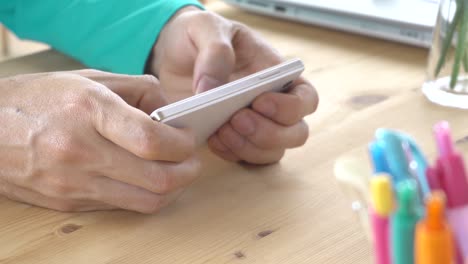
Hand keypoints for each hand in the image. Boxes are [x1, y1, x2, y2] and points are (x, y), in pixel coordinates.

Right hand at [0, 70, 199, 212]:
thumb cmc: (39, 99)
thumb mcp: (89, 78)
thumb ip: (139, 90)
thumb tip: (171, 113)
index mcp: (89, 111)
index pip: (152, 141)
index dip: (182, 144)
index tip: (188, 139)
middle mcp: (82, 151)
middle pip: (158, 179)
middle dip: (188, 172)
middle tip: (192, 161)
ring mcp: (75, 183)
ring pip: (146, 201)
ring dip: (172, 189)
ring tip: (175, 172)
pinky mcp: (70, 204)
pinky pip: (123, 207)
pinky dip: (145, 195)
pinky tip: (146, 180)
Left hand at [150, 8, 318, 163]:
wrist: (172, 54)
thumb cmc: (200, 36)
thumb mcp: (206, 28)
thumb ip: (215, 52)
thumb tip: (211, 90)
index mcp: (276, 74)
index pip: (305, 99)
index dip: (291, 108)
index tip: (260, 102)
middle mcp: (272, 104)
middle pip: (296, 133)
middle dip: (270, 134)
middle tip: (237, 119)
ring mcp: (255, 125)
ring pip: (272, 152)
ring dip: (248, 147)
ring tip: (219, 130)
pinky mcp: (233, 139)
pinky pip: (244, 158)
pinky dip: (230, 153)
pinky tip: (211, 138)